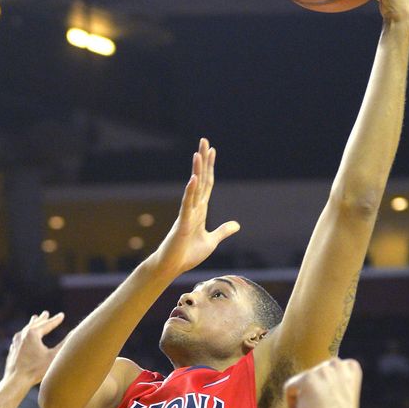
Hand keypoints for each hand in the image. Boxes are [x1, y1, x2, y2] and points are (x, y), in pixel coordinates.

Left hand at [3, 310, 64, 388]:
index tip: (62, 315)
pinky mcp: (12, 350)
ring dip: (32, 324)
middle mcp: (23, 335)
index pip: (47, 324)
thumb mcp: (53, 356)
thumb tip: (75, 332)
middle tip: (46, 313)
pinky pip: (19, 338)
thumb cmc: (36, 369)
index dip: (55, 320)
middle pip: (35, 324)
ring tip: (34, 319)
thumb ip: (64, 344)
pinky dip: (24, 334)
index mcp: (33, 334)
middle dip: (42, 319)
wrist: (16, 380)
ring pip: (25, 330)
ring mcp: (16, 343)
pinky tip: (22, 336)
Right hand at [151, 139, 239, 278]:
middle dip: (203, 161)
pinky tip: (194, 178)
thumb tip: (237, 225)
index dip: (210, 168)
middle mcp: (193, 208)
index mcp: (200, 211)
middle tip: (204, 140)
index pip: (207, 184)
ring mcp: (187, 214)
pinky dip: (191, 191)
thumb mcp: (211, 241)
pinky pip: (187, 205)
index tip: (212, 150)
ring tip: (198, 153)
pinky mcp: (182, 223)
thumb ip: (222, 231)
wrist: (171, 266)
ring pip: (194, 188)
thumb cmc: (187, 255)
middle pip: (201, 180)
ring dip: (197, 170)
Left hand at [284, 358, 364, 407]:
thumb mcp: (342, 401)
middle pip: (312, 379)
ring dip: (303, 403)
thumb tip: (308, 392)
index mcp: (349, 367)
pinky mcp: (308, 378)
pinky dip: (291, 406)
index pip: (327, 376)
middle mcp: (337, 364)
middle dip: (311, 398)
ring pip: (300, 384)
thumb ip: (328, 390)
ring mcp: (322, 370)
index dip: (323, 395)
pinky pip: (289, 388)